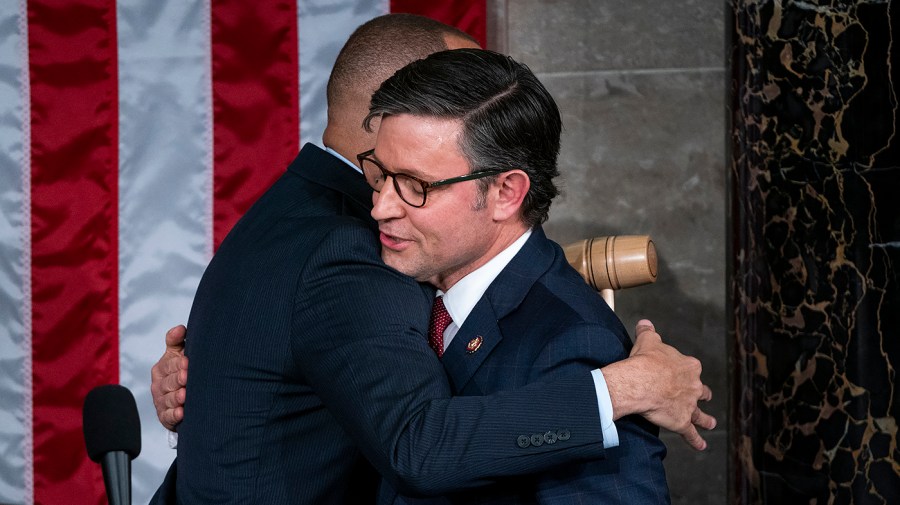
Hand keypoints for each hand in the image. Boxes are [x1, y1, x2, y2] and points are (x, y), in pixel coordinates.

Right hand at [150, 325, 188, 430]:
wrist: (185, 396)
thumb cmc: (182, 370)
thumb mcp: (177, 354)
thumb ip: (176, 341)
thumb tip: (180, 328)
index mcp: (161, 368)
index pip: (168, 365)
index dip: (178, 364)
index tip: (188, 362)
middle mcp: (159, 385)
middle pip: (168, 382)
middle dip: (177, 380)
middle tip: (187, 378)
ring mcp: (161, 401)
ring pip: (168, 399)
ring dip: (176, 398)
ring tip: (184, 395)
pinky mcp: (165, 417)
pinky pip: (167, 416)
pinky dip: (174, 415)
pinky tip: (181, 413)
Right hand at [603, 319, 715, 449]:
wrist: (640, 382)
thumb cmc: (645, 360)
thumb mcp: (647, 340)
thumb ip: (648, 331)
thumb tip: (645, 323)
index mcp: (688, 366)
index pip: (690, 367)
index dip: (683, 370)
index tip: (675, 371)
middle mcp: (693, 385)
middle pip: (701, 390)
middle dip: (701, 394)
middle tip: (701, 396)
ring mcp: (689, 405)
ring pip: (701, 414)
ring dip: (706, 419)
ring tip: (711, 423)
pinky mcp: (682, 421)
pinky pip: (691, 433)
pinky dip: (696, 440)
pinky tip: (701, 445)